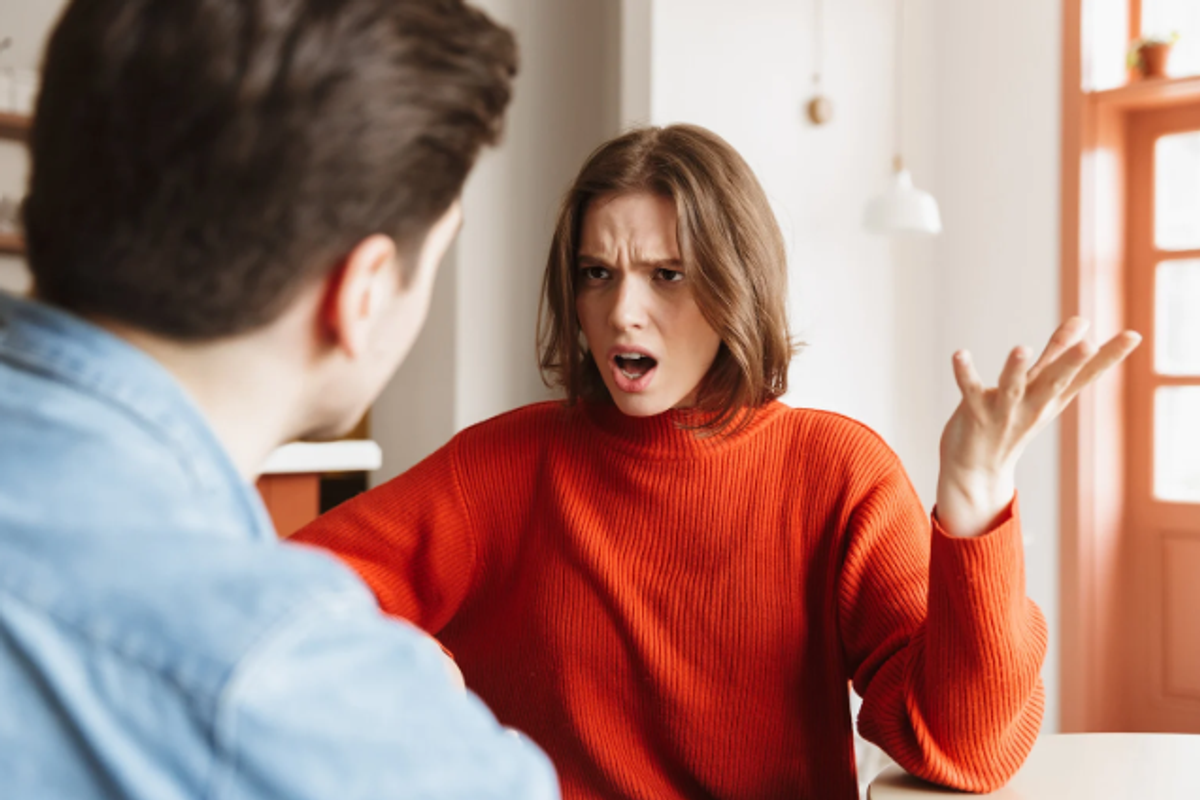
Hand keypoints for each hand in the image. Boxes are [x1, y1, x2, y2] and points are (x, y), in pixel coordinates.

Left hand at [936, 318, 1140, 537]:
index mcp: (1052, 398)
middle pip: (1055, 382)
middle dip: (1071, 363)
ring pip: (1012, 388)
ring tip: (1022, 348)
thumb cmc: (1011, 422)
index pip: (1086, 376)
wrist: (976, 471)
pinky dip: (965, 373)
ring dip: (1016, 369)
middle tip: (1090, 345)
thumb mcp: (1040, 389)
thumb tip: (1083, 321)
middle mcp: (1033, 405)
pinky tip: (960, 354)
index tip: (1134, 335)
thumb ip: (1059, 353)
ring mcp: (1004, 412)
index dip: (1110, 357)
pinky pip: (970, 391)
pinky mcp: (974, 414)